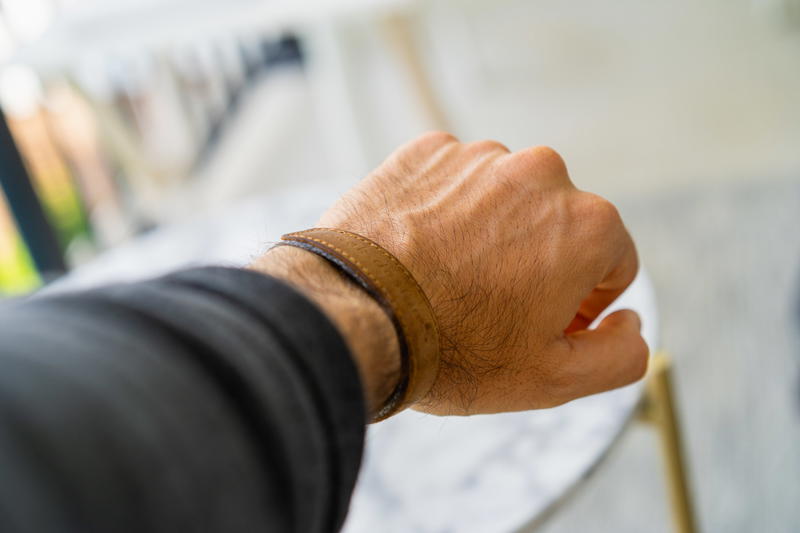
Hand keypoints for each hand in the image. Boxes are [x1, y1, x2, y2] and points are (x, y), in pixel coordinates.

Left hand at [317, 132, 647, 414]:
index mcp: (589, 223)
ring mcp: (479, 156)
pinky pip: (453, 182)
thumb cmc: (453, 351)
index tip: (538, 322)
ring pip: (505, 201)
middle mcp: (542, 173)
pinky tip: (420, 251)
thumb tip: (633, 324)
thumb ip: (621, 355)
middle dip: (539, 264)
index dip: (581, 303)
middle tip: (489, 305)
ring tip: (448, 279)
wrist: (354, 314)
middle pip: (558, 226)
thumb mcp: (555, 379)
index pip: (613, 263)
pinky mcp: (426, 151)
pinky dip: (444, 211)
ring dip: (490, 234)